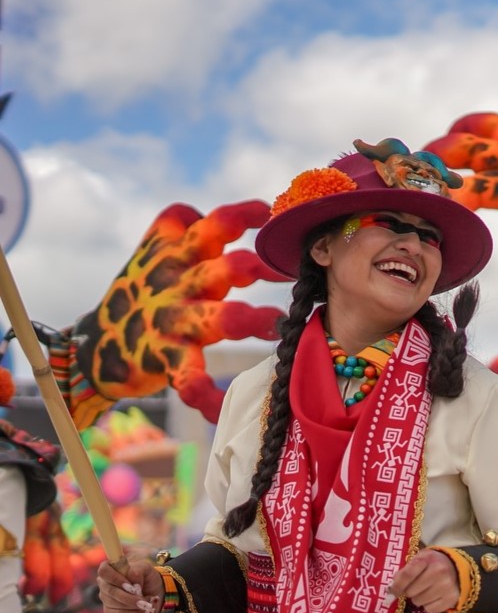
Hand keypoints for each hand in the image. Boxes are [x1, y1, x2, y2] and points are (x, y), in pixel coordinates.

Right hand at [64, 201, 286, 427]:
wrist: (97, 346)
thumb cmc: (145, 294)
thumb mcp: (158, 252)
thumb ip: (188, 228)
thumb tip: (250, 208)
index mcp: (177, 254)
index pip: (215, 224)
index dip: (244, 216)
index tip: (271, 214)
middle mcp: (177, 284)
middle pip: (225, 269)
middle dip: (259, 269)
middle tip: (286, 274)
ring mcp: (171, 322)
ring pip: (218, 319)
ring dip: (250, 321)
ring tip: (275, 325)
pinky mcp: (164, 358)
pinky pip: (188, 378)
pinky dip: (203, 393)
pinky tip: (218, 405)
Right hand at [96, 552, 163, 612]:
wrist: (153, 591)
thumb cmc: (147, 577)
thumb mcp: (146, 569)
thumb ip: (138, 571)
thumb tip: (133, 584)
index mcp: (111, 568)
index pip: (104, 571)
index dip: (116, 579)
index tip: (131, 586)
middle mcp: (105, 583)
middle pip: (110, 591)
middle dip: (129, 598)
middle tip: (144, 601)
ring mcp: (106, 598)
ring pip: (114, 604)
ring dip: (133, 606)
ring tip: (148, 605)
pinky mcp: (110, 611)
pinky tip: (144, 612)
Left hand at [386, 549, 459, 612]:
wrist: (457, 568)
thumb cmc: (433, 563)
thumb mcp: (420, 559)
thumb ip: (405, 571)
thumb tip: (390, 589)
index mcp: (428, 559)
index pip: (407, 575)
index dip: (396, 586)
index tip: (391, 593)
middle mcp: (439, 572)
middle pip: (410, 592)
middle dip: (410, 591)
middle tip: (417, 585)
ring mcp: (446, 586)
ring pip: (419, 602)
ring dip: (419, 598)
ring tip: (427, 589)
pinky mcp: (451, 599)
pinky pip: (429, 609)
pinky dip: (429, 605)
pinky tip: (435, 596)